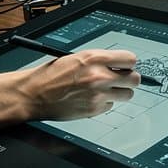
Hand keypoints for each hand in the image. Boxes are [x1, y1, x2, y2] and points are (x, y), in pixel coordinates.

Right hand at [20, 49, 138, 120]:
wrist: (32, 94)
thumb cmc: (52, 75)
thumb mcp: (77, 58)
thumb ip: (101, 61)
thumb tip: (121, 65)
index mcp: (94, 58)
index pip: (130, 59)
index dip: (128, 64)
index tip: (124, 66)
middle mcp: (99, 76)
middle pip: (135, 79)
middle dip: (129, 79)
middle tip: (120, 80)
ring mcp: (98, 94)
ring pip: (127, 95)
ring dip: (119, 93)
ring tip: (104, 90)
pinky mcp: (94, 109)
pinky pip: (111, 106)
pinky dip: (104, 103)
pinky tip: (89, 99)